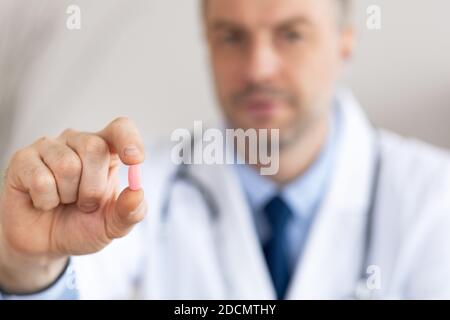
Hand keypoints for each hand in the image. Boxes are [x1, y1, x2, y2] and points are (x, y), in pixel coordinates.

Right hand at [0, 117, 146, 292]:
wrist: (46, 246)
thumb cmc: (83, 226)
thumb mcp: (114, 225)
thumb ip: (131, 211)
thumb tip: (137, 192)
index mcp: (107, 151)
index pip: (121, 128)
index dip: (129, 139)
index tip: (134, 160)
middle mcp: (78, 141)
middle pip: (94, 147)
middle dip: (93, 187)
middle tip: (85, 204)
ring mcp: (49, 148)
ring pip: (67, 165)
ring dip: (68, 195)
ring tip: (64, 201)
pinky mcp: (23, 160)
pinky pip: (40, 179)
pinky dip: (46, 201)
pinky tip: (43, 201)